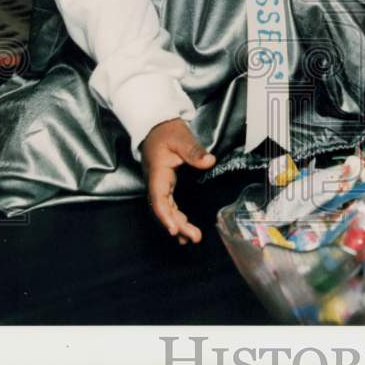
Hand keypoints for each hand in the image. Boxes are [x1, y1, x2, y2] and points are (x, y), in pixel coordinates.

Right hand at [139, 118, 215, 244]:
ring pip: (165, 210)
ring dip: (177, 224)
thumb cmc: (167, 131)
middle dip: (177, 225)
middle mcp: (155, 182)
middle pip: (163, 209)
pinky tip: (184, 227)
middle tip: (193, 238)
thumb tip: (209, 161)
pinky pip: (168, 205)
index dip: (165, 216)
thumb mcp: (181, 137)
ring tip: (191, 238)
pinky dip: (176, 217)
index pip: (158, 199)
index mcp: (157, 173)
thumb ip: (194, 151)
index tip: (174, 229)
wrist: (157, 126)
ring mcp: (159, 185)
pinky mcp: (164, 185)